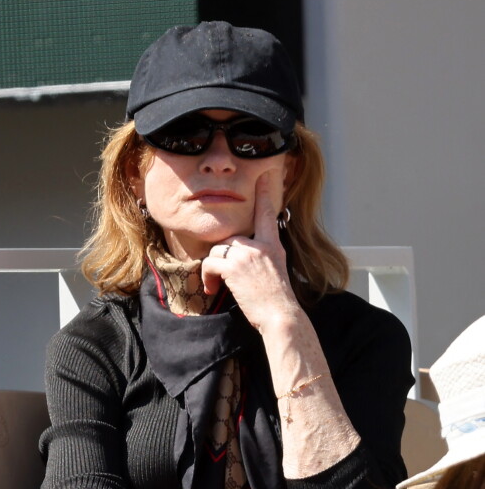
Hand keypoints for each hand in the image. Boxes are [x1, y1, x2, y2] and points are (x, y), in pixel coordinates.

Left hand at [201, 170, 298, 332]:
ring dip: (212, 269)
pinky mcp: (234, 267)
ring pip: (216, 251)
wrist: (280, 315)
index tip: (264, 173)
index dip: (264, 192)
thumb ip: (263, 257)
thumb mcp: (276, 270)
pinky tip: (212, 289)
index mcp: (273, 245)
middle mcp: (261, 245)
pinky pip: (209, 264)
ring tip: (216, 285)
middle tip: (220, 277)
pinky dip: (207, 278)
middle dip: (220, 257)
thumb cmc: (277, 300)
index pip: (267, 213)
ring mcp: (248, 254)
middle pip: (229, 238)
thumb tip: (243, 256)